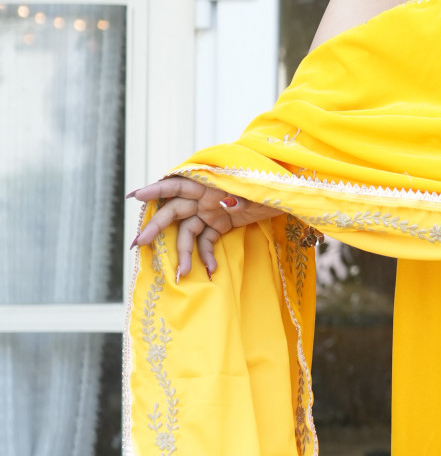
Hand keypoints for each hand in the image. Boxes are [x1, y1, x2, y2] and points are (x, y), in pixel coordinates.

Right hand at [128, 176, 280, 280]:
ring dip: (184, 252)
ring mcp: (212, 210)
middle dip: (156, 227)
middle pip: (174, 211)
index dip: (156, 189)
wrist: (291, 191)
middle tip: (138, 243)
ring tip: (182, 274)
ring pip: (188, 231)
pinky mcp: (221, 223)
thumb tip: (225, 204)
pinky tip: (209, 269)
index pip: (179, 184)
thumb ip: (241, 196)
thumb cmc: (274, 183)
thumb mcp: (260, 189)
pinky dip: (206, 255)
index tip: (134, 197)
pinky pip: (206, 240)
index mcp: (211, 182)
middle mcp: (206, 195)